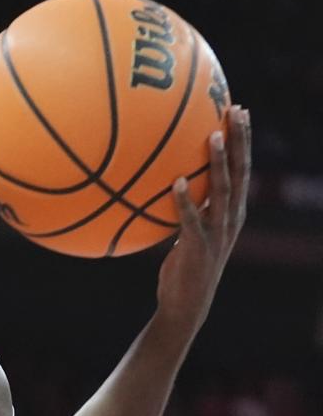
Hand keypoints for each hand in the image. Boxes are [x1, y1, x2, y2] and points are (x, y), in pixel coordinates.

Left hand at [156, 105, 249, 337]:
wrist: (185, 306)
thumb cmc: (183, 267)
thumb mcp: (190, 232)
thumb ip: (189, 208)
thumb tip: (171, 179)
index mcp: (232, 213)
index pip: (243, 169)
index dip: (243, 140)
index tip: (239, 110)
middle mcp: (231, 219)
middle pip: (241, 172)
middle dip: (239, 140)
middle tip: (235, 110)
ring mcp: (217, 234)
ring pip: (223, 192)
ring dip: (218, 163)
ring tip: (212, 136)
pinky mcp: (198, 248)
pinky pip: (191, 221)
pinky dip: (185, 201)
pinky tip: (176, 183)